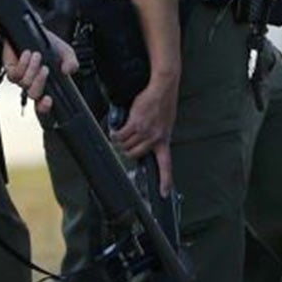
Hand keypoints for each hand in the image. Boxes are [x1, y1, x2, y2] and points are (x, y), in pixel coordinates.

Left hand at [2, 35, 76, 114]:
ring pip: (24, 83)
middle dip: (39, 82)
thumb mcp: (66, 52)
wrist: (33, 31)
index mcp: (47, 84)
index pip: (43, 104)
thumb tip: (68, 71)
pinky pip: (15, 74)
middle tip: (45, 69)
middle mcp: (33, 84)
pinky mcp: (11, 70)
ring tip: (37, 55)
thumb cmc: (49, 44)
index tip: (49, 100)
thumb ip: (71, 62)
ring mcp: (21, 78)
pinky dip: (22, 63)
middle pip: (33, 95)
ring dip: (32, 68)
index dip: (44, 107)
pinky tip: (27, 54)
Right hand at [113, 72, 178, 192]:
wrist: (163, 88)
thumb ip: (157, 137)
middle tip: (126, 144)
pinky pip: (120, 135)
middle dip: (126, 151)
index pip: (166, 165)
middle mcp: (155, 139)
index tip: (163, 194)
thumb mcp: (164, 124)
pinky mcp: (135, 123)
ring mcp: (145, 132)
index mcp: (164, 140)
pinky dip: (115, 134)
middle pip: (134, 155)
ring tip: (122, 133)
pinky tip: (116, 131)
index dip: (164, 181)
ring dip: (120, 140)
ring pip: (125, 145)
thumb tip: (146, 147)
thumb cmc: (163, 104)